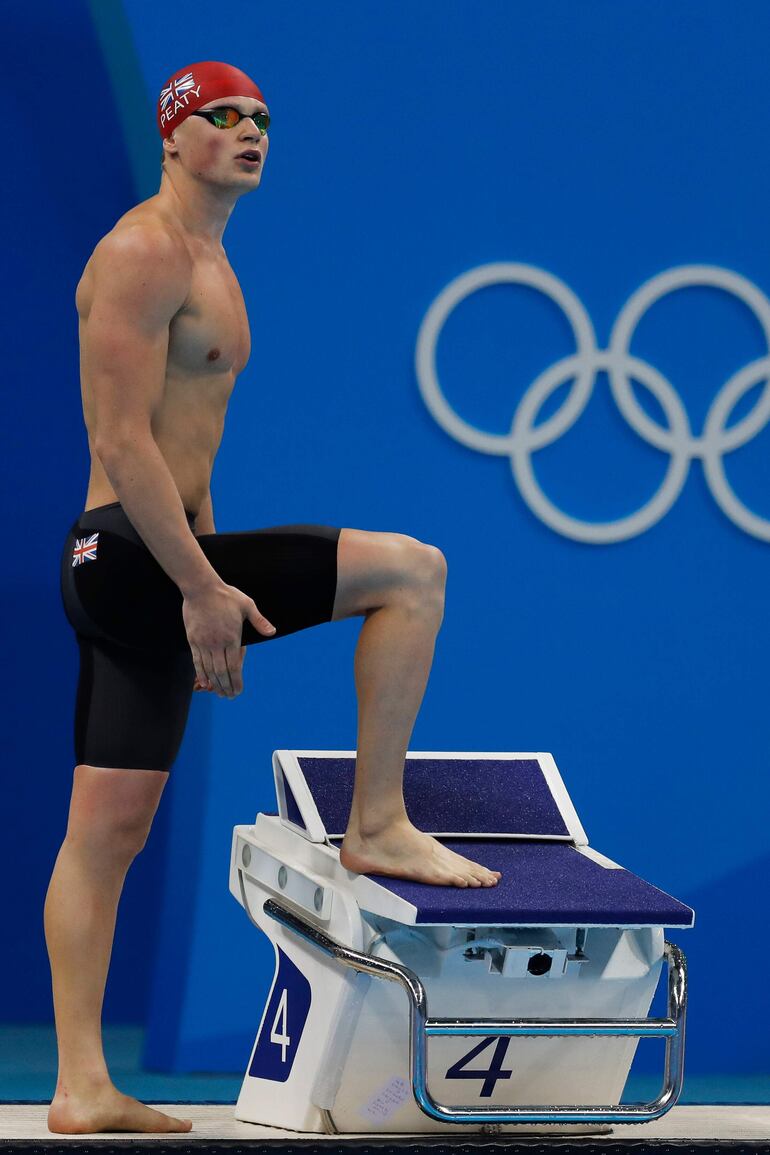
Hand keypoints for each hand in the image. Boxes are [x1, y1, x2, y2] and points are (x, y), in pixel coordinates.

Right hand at [183, 581, 275, 697]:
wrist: (201, 588)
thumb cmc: (225, 596)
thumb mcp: (247, 605)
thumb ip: (259, 620)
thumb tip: (272, 632)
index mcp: (232, 637)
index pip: (234, 666)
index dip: (236, 681)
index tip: (238, 691)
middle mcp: (217, 643)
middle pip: (221, 672)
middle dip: (226, 686)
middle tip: (229, 696)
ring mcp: (203, 642)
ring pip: (209, 669)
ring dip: (214, 683)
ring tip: (218, 693)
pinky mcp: (193, 639)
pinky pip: (197, 661)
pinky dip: (201, 673)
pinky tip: (204, 682)